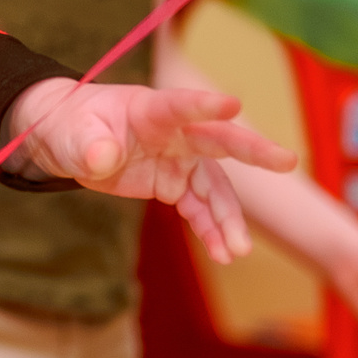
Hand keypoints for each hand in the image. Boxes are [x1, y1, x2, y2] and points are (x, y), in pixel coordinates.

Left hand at [7, 81, 296, 264]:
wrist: (70, 141)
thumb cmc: (71, 126)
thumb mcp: (70, 135)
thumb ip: (89, 146)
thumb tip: (103, 158)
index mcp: (150, 109)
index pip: (179, 104)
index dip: (204, 105)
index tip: (233, 104)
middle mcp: (174, 132)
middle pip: (218, 139)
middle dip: (252, 151)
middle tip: (287, 162)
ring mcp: (178, 158)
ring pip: (214, 186)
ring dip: (228, 217)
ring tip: (238, 251)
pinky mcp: (174, 183)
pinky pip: (200, 207)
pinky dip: (211, 230)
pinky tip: (223, 253)